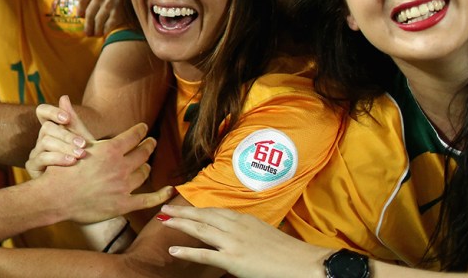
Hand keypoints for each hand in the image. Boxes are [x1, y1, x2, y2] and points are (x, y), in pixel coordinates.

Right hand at [26, 96, 88, 177]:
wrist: (85, 184)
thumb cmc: (84, 160)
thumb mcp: (83, 140)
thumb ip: (73, 121)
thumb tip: (63, 96)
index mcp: (52, 129)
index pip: (42, 112)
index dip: (52, 111)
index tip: (67, 119)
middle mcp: (41, 139)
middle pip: (47, 128)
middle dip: (66, 135)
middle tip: (83, 144)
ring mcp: (35, 152)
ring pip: (45, 142)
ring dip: (65, 147)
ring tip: (81, 155)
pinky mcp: (32, 166)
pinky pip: (42, 158)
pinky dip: (58, 159)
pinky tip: (72, 162)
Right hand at [39, 120, 174, 223]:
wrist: (55, 197)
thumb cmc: (60, 167)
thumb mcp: (70, 142)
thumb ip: (74, 120)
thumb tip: (63, 97)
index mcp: (111, 149)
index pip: (134, 136)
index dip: (141, 131)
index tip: (144, 128)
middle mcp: (120, 167)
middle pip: (143, 153)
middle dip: (148, 146)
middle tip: (151, 142)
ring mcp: (123, 186)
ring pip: (143, 173)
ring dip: (146, 167)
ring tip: (146, 164)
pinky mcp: (123, 204)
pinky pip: (148, 199)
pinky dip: (161, 194)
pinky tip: (169, 190)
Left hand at [78, 0, 124, 36]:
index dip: (79, 10)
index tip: (80, 15)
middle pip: (88, 13)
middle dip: (87, 25)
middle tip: (87, 32)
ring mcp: (109, 4)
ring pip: (97, 21)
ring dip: (95, 30)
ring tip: (95, 34)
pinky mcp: (119, 12)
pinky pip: (109, 24)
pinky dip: (106, 30)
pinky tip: (105, 33)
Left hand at [160, 205, 330, 277]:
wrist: (303, 263)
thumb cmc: (288, 252)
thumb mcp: (264, 233)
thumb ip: (247, 231)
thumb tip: (238, 234)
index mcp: (244, 219)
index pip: (214, 210)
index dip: (195, 208)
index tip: (181, 204)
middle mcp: (236, 226)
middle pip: (203, 216)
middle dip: (181, 211)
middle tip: (163, 208)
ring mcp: (233, 242)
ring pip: (200, 229)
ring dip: (179, 224)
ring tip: (163, 221)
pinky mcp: (233, 259)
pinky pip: (205, 254)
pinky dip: (187, 251)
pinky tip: (173, 250)